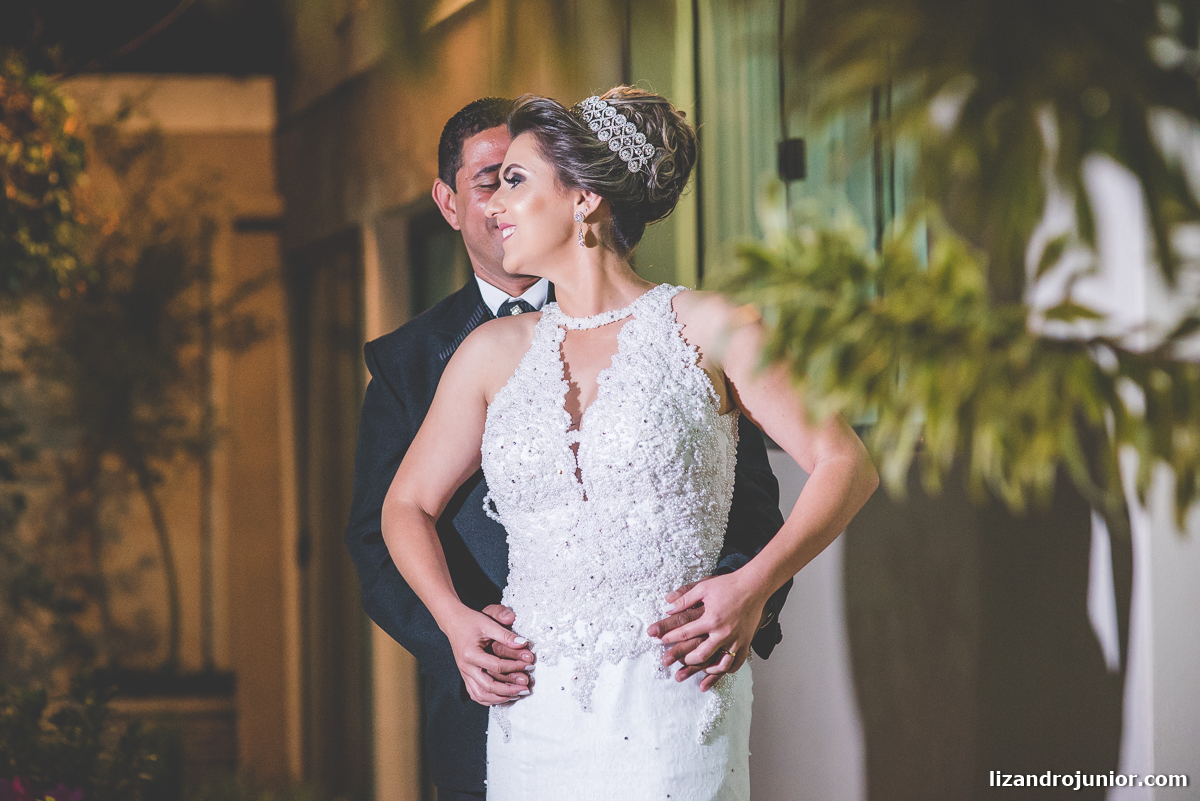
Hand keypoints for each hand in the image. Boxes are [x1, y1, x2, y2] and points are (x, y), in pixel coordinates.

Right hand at [443, 605, 533, 705]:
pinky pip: (475, 693)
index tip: (529, 666)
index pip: (497, 666)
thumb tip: (523, 644)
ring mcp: (464, 673)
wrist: (453, 621)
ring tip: (517, 695)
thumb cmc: (471, 621)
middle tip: (526, 689)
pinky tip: (502, 697)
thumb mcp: (488, 623)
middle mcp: (466, 667)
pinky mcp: (465, 675)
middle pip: (488, 686)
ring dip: (499, 698)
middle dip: (509, 690)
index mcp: (471, 654)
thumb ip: (506, 635)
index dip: (515, 667)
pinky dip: (488, 699)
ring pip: (480, 695)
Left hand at [656, 572, 768, 690]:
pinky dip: (725, 670)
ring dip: (704, 669)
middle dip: (683, 659)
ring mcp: (735, 640)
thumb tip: (667, 606)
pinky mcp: (745, 643)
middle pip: (700, 654)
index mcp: (711, 619)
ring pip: (718, 664)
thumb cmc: (728, 585)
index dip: (669, 637)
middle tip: (670, 661)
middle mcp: (723, 633)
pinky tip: (716, 671)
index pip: (685, 632)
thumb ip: (684, 598)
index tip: (658, 640)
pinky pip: (735, 663)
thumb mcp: (703, 587)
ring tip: (692, 670)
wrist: (754, 586)